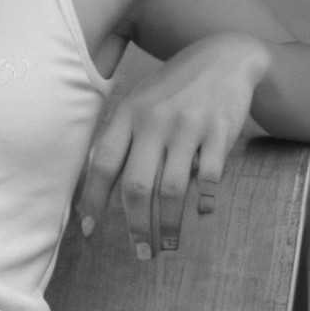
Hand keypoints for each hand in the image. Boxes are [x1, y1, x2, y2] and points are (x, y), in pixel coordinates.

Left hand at [75, 33, 270, 258]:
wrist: (223, 56)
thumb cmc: (173, 88)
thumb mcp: (140, 103)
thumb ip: (122, 139)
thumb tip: (98, 186)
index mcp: (128, 115)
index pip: (103, 164)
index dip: (93, 200)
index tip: (88, 231)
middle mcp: (154, 121)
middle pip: (136, 185)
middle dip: (135, 226)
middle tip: (140, 253)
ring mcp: (187, 127)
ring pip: (171, 189)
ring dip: (168, 224)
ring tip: (167, 246)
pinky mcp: (219, 132)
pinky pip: (211, 177)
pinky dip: (205, 202)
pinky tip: (202, 215)